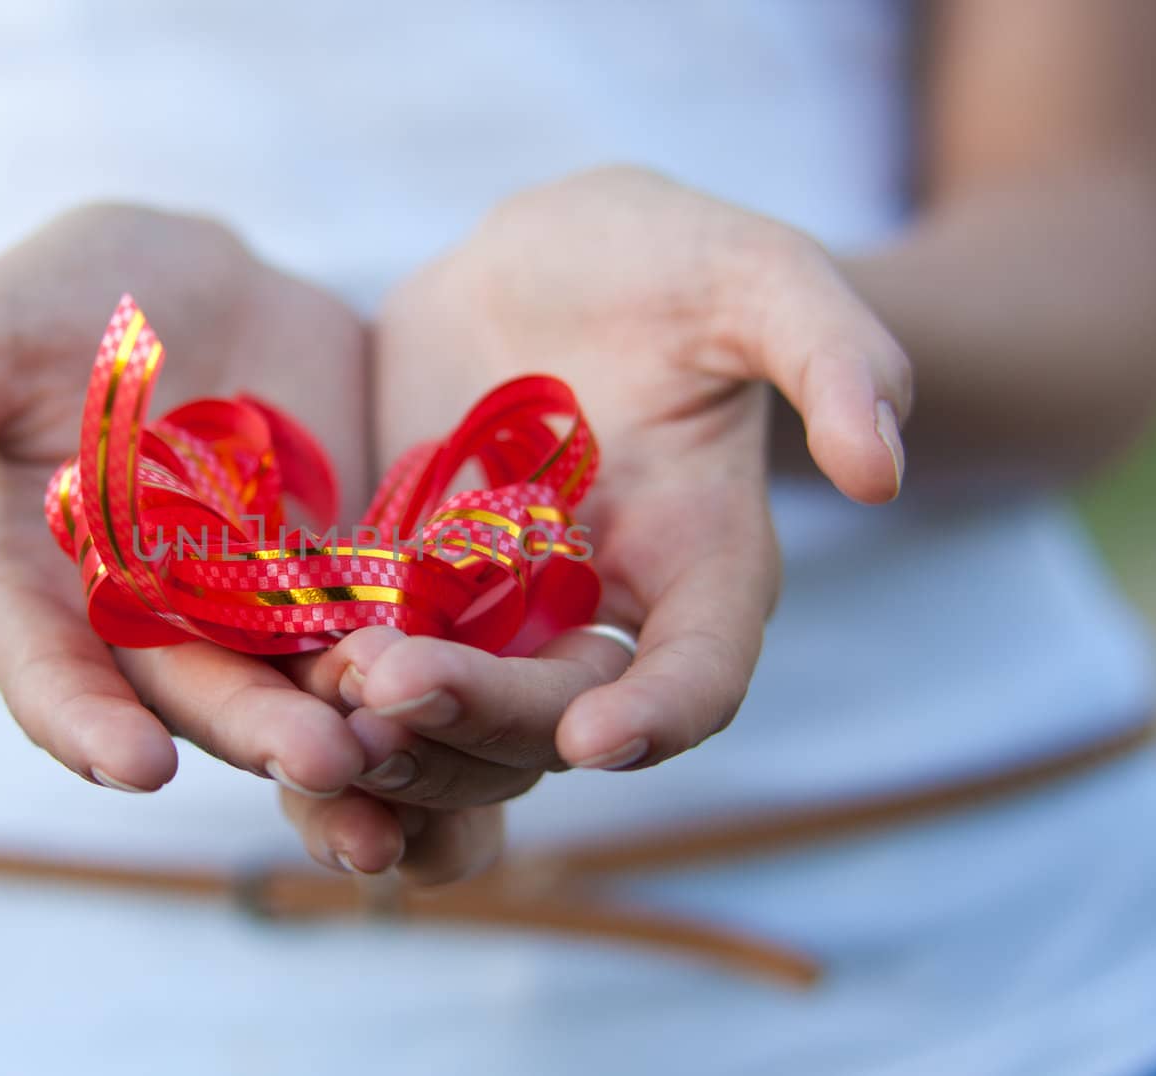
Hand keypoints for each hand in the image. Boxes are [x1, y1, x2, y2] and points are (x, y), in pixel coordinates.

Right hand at [0, 206, 371, 794]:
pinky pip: (379, 618)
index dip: (82, 723)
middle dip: (255, 732)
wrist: (185, 276)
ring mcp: (252, 600)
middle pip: (199, 692)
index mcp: (47, 586)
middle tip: (320, 762)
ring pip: (299, 676)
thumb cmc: (55, 302)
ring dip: (350, 718)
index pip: (51, 673)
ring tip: (405, 739)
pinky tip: (469, 675)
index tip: (132, 766)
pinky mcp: (339, 567)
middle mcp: (150, 616)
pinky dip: (416, 650)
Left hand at [282, 167, 911, 879]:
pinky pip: (374, 664)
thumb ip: (831, 351)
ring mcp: (500, 612)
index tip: (602, 737)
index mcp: (703, 563)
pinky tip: (273, 688)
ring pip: (456, 715)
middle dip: (480, 714)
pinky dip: (330, 691)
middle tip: (391, 688)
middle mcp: (603, 614)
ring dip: (394, 730)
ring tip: (321, 700)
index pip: (703, 671)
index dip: (662, 713)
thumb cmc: (666, 260)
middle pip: (553, 711)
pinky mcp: (409, 588)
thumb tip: (882, 467)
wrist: (541, 263)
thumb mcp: (756, 276)